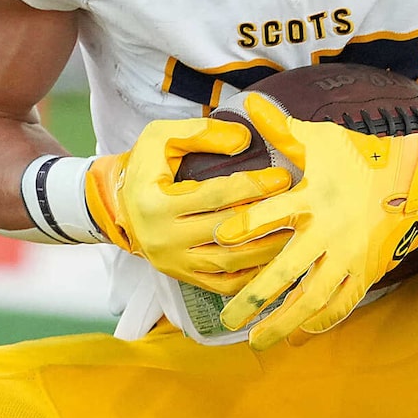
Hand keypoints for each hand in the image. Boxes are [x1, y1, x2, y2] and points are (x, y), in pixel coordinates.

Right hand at [84, 116, 291, 286]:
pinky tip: (277, 262)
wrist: (119, 205)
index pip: (213, 196)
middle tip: (299, 205)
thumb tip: (244, 140)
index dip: (251, 186)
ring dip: (266, 251)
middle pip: (225, 232)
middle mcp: (163, 239)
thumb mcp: (161, 138)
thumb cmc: (145, 167)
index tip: (283, 177)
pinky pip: (222, 285)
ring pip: (228, 263)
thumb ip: (200, 133)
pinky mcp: (183, 278)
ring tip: (297, 234)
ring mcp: (173, 263)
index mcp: (156, 203)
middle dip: (266, 218)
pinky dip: (252, 277)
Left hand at [209, 93, 417, 348]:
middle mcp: (329, 232)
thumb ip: (283, 129)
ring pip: (313, 298)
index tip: (222, 237)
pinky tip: (297, 336)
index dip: (247, 224)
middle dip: (255, 298)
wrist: (416, 180)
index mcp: (314, 198)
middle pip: (287, 271)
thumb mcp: (322, 140)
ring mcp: (349, 256)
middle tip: (227, 319)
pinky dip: (320, 322)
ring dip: (283, 322)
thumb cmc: (360, 158)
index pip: (274, 213)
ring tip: (257, 340)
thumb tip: (251, 101)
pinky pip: (342, 303)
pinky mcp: (365, 270)